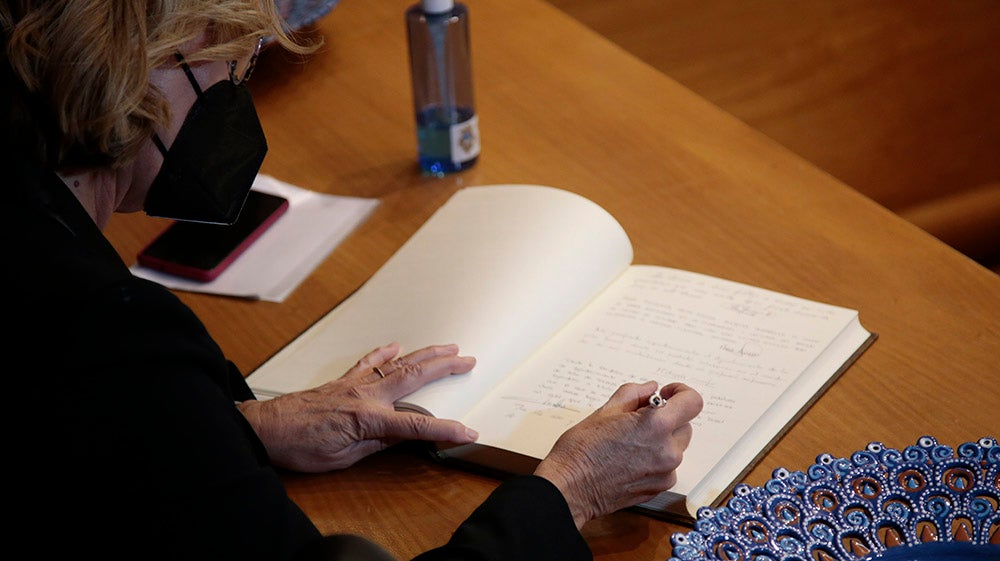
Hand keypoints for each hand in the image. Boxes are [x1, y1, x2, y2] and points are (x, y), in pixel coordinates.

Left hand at [238, 342, 477, 471]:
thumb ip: (377, 444)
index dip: (445, 430)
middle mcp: (366, 395)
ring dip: (425, 354)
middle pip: (415, 377)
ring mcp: (354, 383)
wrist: (267, 428)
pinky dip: (384, 352)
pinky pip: (368, 362)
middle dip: (445, 368)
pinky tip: (397, 346)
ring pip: (398, 364)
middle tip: (469, 361)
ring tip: (448, 347)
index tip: (467, 431)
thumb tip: (405, 437)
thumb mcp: (343, 458)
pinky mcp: (342, 381)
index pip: (417, 425)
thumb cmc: (300, 447)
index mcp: (369, 418)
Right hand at [533, 381, 702, 528]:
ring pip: (675, 447)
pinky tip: (631, 460)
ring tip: (631, 443)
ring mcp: (666, 472)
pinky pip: (668, 466)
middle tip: (639, 420)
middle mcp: (667, 450)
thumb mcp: (605, 411)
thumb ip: (634, 394)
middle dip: (667, 419)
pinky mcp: (660, 487)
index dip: (681, 393)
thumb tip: (651, 388)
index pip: (692, 402)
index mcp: (656, 425)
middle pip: (684, 425)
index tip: (667, 394)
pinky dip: (656, 460)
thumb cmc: (581, 451)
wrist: (570, 488)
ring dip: (662, 440)